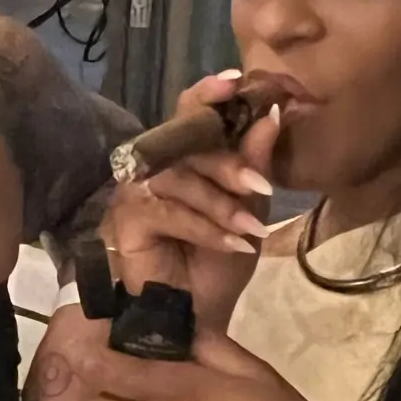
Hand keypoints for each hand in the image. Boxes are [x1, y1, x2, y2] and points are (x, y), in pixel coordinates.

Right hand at [105, 73, 278, 331]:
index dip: (209, 93)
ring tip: (250, 231)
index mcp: (185, 157)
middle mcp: (156, 165)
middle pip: (187, 140)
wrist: (195, 319)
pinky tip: (232, 244)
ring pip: (181, 178)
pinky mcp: (127, 219)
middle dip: (229, 162)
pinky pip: (169, 211)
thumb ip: (256, 164)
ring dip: (221, 203)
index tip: (237, 81)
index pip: (190, 111)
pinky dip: (205, 227)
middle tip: (261, 187)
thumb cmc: (217, 264)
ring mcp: (137, 190)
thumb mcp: (250, 210)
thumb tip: (272, 114)